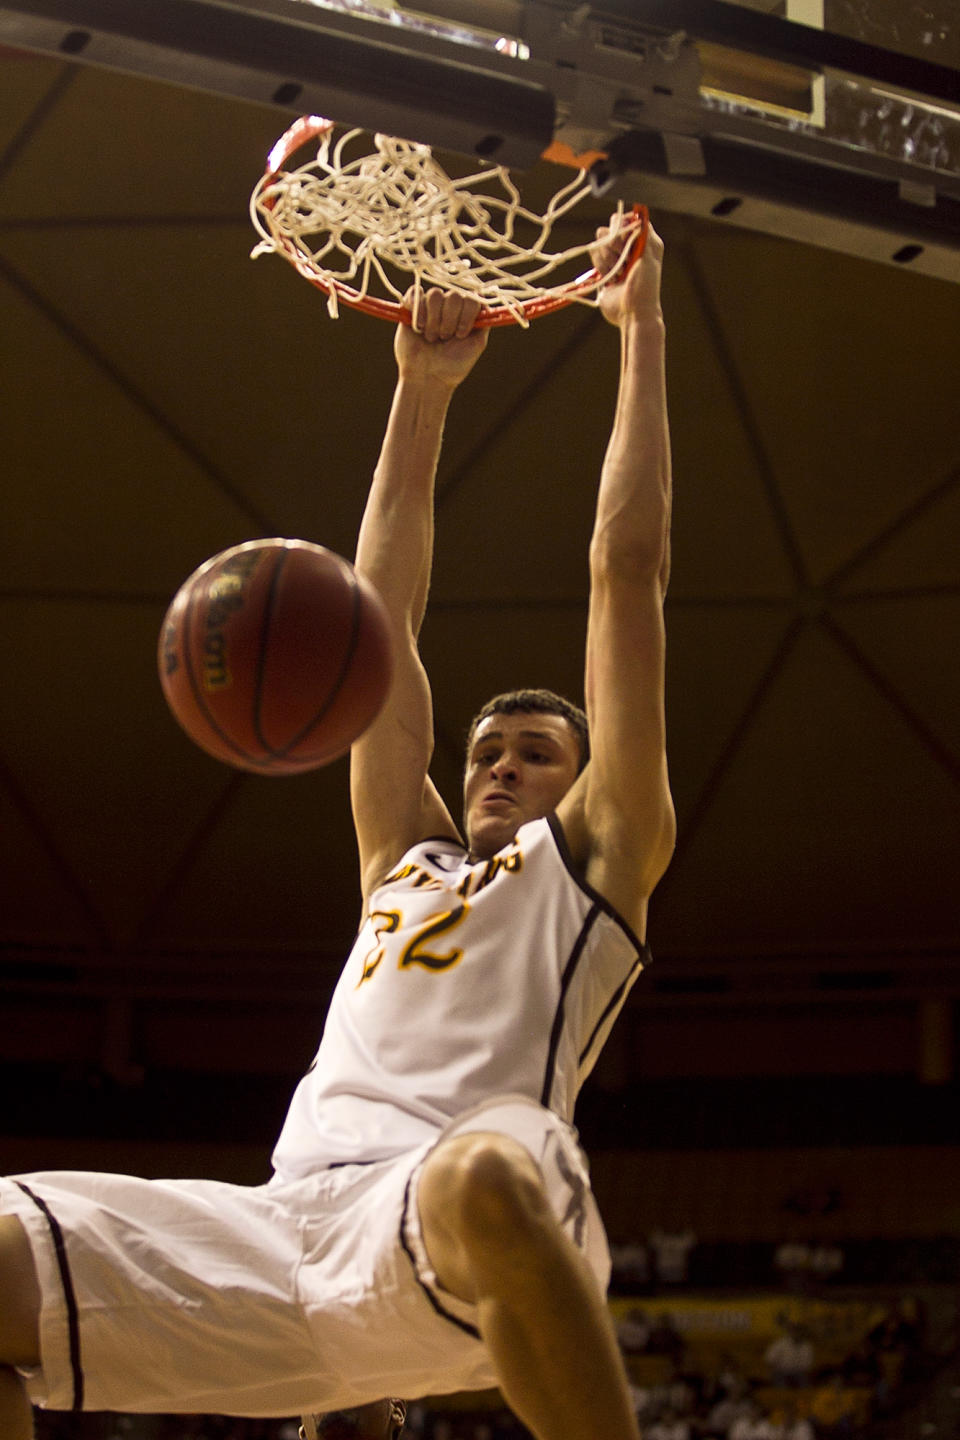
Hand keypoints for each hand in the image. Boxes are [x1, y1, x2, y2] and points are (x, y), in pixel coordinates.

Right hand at [394, 287, 488, 385]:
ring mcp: (432, 306)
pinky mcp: (412, 307)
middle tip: (444, 339)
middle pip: (454, 296)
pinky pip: (415, 293)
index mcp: (467, 314)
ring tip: (431, 337)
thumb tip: (486, 303)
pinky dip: (417, 308)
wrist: (427, 377)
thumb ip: (484, 322)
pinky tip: (418, 325)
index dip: (466, 316)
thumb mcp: (477, 344)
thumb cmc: (453, 365)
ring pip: (435, 295)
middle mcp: (451, 306)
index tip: (460, 335)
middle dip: (449, 321)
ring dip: (433, 319)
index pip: (472, 299)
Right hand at [591, 212, 664, 328]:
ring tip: (618, 274)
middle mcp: (630, 244)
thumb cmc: (645, 287)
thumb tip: (637, 213)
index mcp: (645, 239)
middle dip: (615, 244)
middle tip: (624, 261)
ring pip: (600, 240)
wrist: (632, 313)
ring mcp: (616, 254)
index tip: (627, 241)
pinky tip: (611, 279)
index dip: (624, 227)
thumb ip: (642, 233)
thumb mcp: (649, 257)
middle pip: (612, 225)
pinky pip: (594, 253)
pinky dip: (601, 266)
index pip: (630, 218)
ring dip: (608, 258)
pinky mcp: (603, 265)